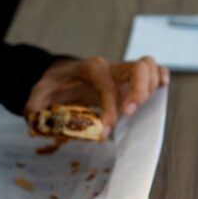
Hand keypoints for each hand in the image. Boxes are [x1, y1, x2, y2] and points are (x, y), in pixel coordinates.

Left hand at [25, 56, 169, 138]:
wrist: (62, 74)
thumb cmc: (55, 85)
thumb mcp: (40, 93)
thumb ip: (35, 105)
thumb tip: (35, 119)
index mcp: (91, 69)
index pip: (107, 86)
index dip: (109, 109)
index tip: (106, 131)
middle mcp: (110, 67)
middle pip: (137, 68)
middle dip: (138, 91)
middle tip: (130, 113)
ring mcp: (122, 71)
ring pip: (148, 66)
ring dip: (150, 87)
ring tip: (142, 106)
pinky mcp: (130, 78)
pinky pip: (152, 70)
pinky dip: (160, 77)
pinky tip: (162, 89)